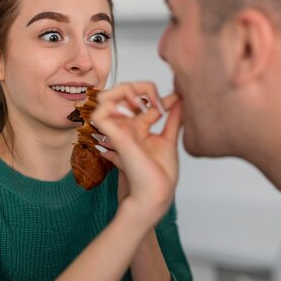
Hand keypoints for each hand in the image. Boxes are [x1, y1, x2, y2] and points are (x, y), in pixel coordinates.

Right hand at [91, 82, 181, 228]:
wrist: (155, 194)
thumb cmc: (160, 175)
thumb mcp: (169, 140)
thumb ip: (173, 120)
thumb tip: (181, 99)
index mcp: (139, 128)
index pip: (140, 100)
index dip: (156, 94)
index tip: (175, 99)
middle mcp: (127, 127)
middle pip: (121, 93)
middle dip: (140, 86)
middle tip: (157, 100)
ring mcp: (119, 130)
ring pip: (105, 97)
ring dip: (123, 90)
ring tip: (142, 100)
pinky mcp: (115, 136)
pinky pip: (99, 112)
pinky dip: (111, 103)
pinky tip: (133, 108)